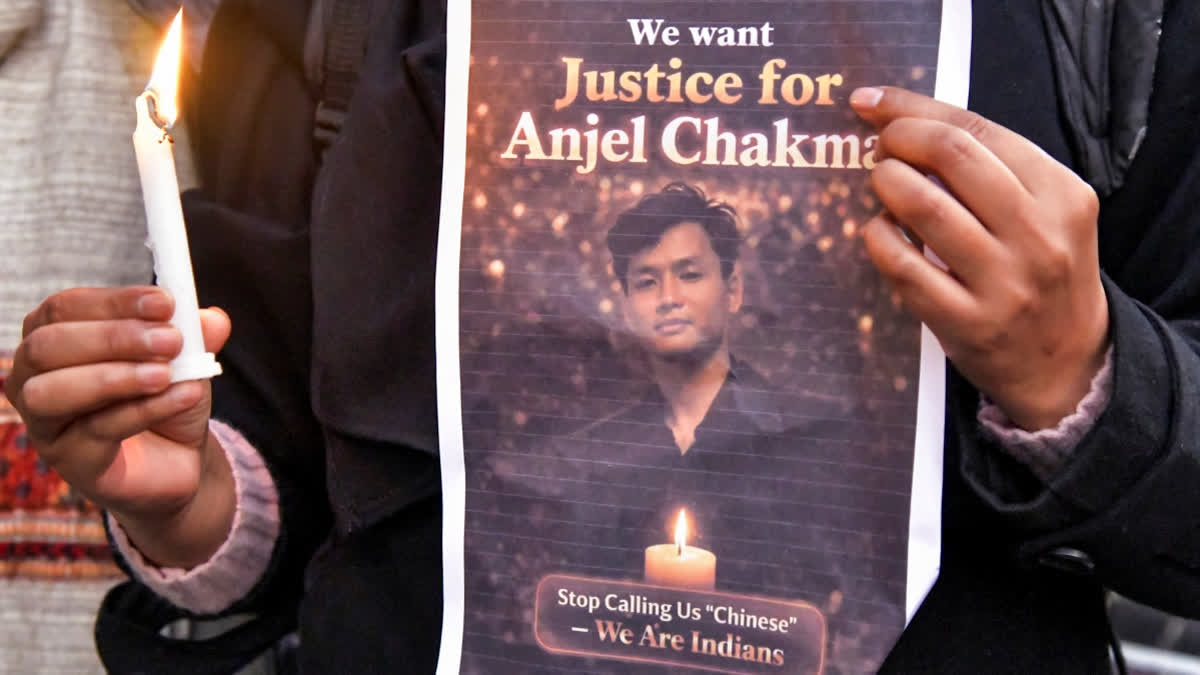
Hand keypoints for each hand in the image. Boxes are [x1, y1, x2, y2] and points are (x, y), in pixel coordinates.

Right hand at [4, 286, 234, 566]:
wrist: (178, 457)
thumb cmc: (165, 397)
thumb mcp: (186, 360)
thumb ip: (196, 336)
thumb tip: (214, 319)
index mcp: (53, 338)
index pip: (64, 308)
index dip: (112, 302)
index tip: (165, 302)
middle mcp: (32, 379)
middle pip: (47, 346)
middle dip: (112, 338)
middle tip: (171, 340)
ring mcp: (45, 425)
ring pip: (52, 393)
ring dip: (114, 377)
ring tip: (165, 374)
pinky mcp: (71, 462)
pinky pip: (97, 431)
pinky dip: (145, 410)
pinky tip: (184, 397)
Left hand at [851, 86, 1109, 430]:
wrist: (1066, 362)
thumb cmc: (1041, 272)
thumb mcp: (1046, 212)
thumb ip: (991, 169)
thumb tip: (904, 121)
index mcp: (1062, 194)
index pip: (979, 129)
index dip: (915, 109)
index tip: (874, 105)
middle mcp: (1038, 235)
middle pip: (952, 156)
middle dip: (900, 139)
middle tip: (880, 147)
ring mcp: (1004, 283)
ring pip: (923, 207)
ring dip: (886, 184)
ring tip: (882, 184)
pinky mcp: (967, 323)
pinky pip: (903, 266)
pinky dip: (878, 238)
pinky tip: (880, 232)